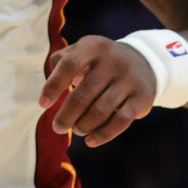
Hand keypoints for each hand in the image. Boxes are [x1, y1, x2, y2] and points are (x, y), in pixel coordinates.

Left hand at [40, 36, 157, 145]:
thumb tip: (48, 89)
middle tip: (58, 127)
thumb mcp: (82, 52)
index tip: (43, 104)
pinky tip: (91, 141)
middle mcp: (113, 61)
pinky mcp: (142, 97)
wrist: (144, 61)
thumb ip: (60, 63)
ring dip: (83, 126)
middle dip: (66, 116)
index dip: (53, 86)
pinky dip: (103, 135)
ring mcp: (129, 79)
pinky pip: (120, 121)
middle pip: (83, 95)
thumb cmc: (100, 62)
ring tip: (77, 129)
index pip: (69, 65)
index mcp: (93, 46)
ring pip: (100, 111)